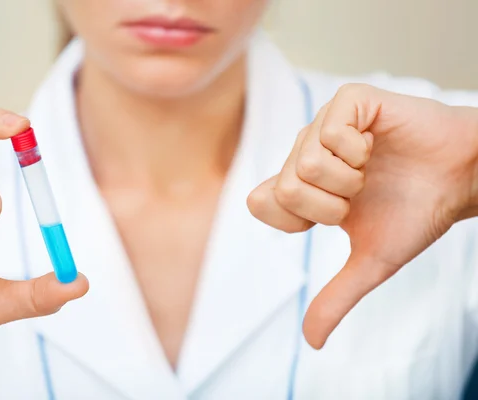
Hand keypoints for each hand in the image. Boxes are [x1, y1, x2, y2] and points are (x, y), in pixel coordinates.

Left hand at [247, 84, 477, 348]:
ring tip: (371, 170)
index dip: (300, 219)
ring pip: (305, 163)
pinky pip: (330, 131)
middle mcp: (305, 152)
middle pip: (285, 188)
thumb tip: (312, 342)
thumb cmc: (415, 213)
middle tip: (361, 194)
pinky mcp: (349, 101)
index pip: (261, 203)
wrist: (462, 180)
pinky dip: (360, 151)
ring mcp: (324, 125)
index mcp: (301, 185)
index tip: (339, 215)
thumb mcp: (370, 262)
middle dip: (331, 205)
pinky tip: (376, 145)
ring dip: (350, 180)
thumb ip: (336, 297)